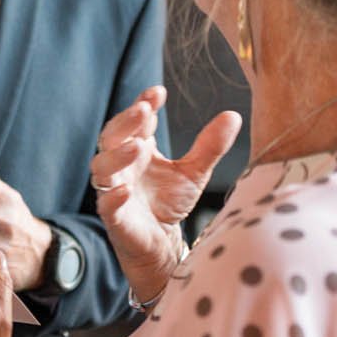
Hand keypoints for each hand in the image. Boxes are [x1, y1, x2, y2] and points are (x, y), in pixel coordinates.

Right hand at [89, 88, 240, 304]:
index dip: (143, 104)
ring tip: (138, 146)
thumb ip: (210, 146)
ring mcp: (114, 190)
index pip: (135, 120)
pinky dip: (112, 197)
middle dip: (125, 122)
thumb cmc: (169, 202)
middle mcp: (121, 165)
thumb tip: (232, 116)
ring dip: (117, 156)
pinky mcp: (115, 218)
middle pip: (112, 137)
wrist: (162, 242)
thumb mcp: (194, 171)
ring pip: (103, 168)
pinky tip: (124, 190)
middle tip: (143, 110)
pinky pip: (106, 205)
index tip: (158, 93)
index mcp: (137, 148)